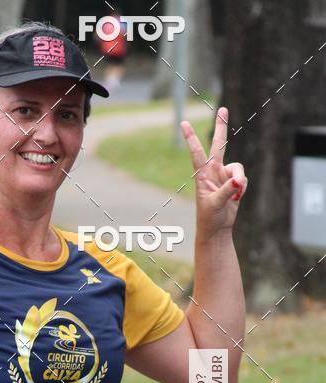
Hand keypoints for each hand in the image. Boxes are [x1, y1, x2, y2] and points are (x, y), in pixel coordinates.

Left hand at [181, 107, 246, 239]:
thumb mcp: (216, 204)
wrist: (217, 229)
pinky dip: (243, 188)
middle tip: (223, 109)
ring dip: (239, 180)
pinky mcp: (234, 182)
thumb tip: (238, 181)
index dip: (191, 138)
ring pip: (238, 168)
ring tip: (236, 194)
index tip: (183, 124)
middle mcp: (213, 171)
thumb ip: (227, 190)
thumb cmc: (210, 218)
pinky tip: (237, 197)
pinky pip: (243, 179)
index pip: (196, 153)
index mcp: (202, 175)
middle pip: (219, 145)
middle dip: (221, 127)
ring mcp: (224, 176)